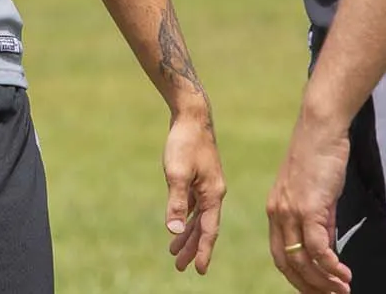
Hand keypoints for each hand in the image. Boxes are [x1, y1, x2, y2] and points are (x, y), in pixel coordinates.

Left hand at [162, 108, 226, 274]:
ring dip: (187, 234)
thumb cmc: (184, 143)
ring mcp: (207, 184)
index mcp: (213, 194)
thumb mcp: (176, 173)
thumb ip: (175, 202)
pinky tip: (179, 225)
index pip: (208, 230)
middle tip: (180, 267)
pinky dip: (187, 217)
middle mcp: (213, 192)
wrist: (191, 115)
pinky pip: (194, 205)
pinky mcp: (199, 177)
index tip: (198, 269)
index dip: (203, 250)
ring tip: (174, 252)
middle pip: (204, 226)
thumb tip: (172, 230)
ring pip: (198, 216)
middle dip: (192, 247)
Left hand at [267, 112, 353, 292]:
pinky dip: (331, 266)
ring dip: (323, 281)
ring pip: (302, 259)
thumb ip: (319, 220)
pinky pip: (318, 247)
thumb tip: (329, 246)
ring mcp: (291, 211)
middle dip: (310, 286)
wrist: (321, 129)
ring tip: (342, 290)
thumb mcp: (316, 194)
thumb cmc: (321, 156)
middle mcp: (278, 213)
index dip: (298, 277)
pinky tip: (344, 274)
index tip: (315, 290)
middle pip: (288, 263)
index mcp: (276, 210)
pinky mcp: (308, 207)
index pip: (280, 254)